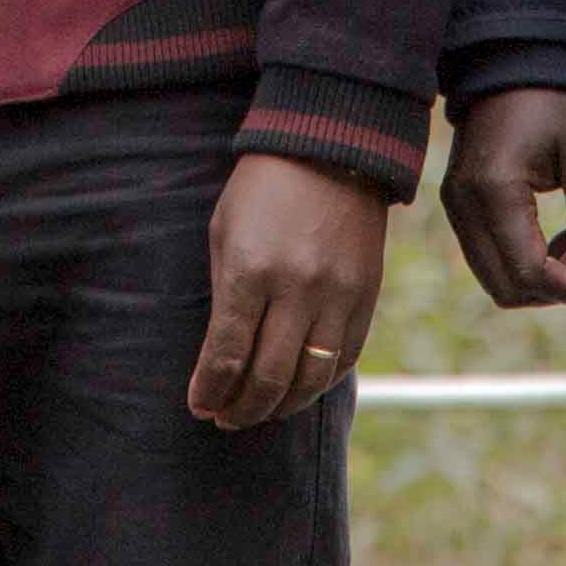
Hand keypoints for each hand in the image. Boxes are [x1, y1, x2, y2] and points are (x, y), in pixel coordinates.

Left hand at [190, 154, 386, 430]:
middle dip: (241, 409)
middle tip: (225, 418)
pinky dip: (319, 382)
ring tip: (259, 410)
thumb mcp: (225, 232)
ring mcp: (337, 295)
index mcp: (251, 271)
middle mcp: (297, 289)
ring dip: (281, 406)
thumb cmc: (262, 189)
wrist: (329, 147)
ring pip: (311, 379)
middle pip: (268, 378)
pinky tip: (298, 386)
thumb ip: (225, 297)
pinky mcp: (366, 296)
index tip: (199, 405)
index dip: (209, 390)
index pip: (226, 355)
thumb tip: (220, 359)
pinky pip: (344, 358)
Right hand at [445, 90, 565, 307]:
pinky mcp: (458, 202)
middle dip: (555, 289)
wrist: (517, 56)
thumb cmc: (559, 99)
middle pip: (506, 288)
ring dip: (538, 279)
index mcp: (494, 190)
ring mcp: (455, 203)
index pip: (528, 273)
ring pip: (494, 279)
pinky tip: (553, 235)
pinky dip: (521, 261)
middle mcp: (463, 203)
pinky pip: (486, 256)